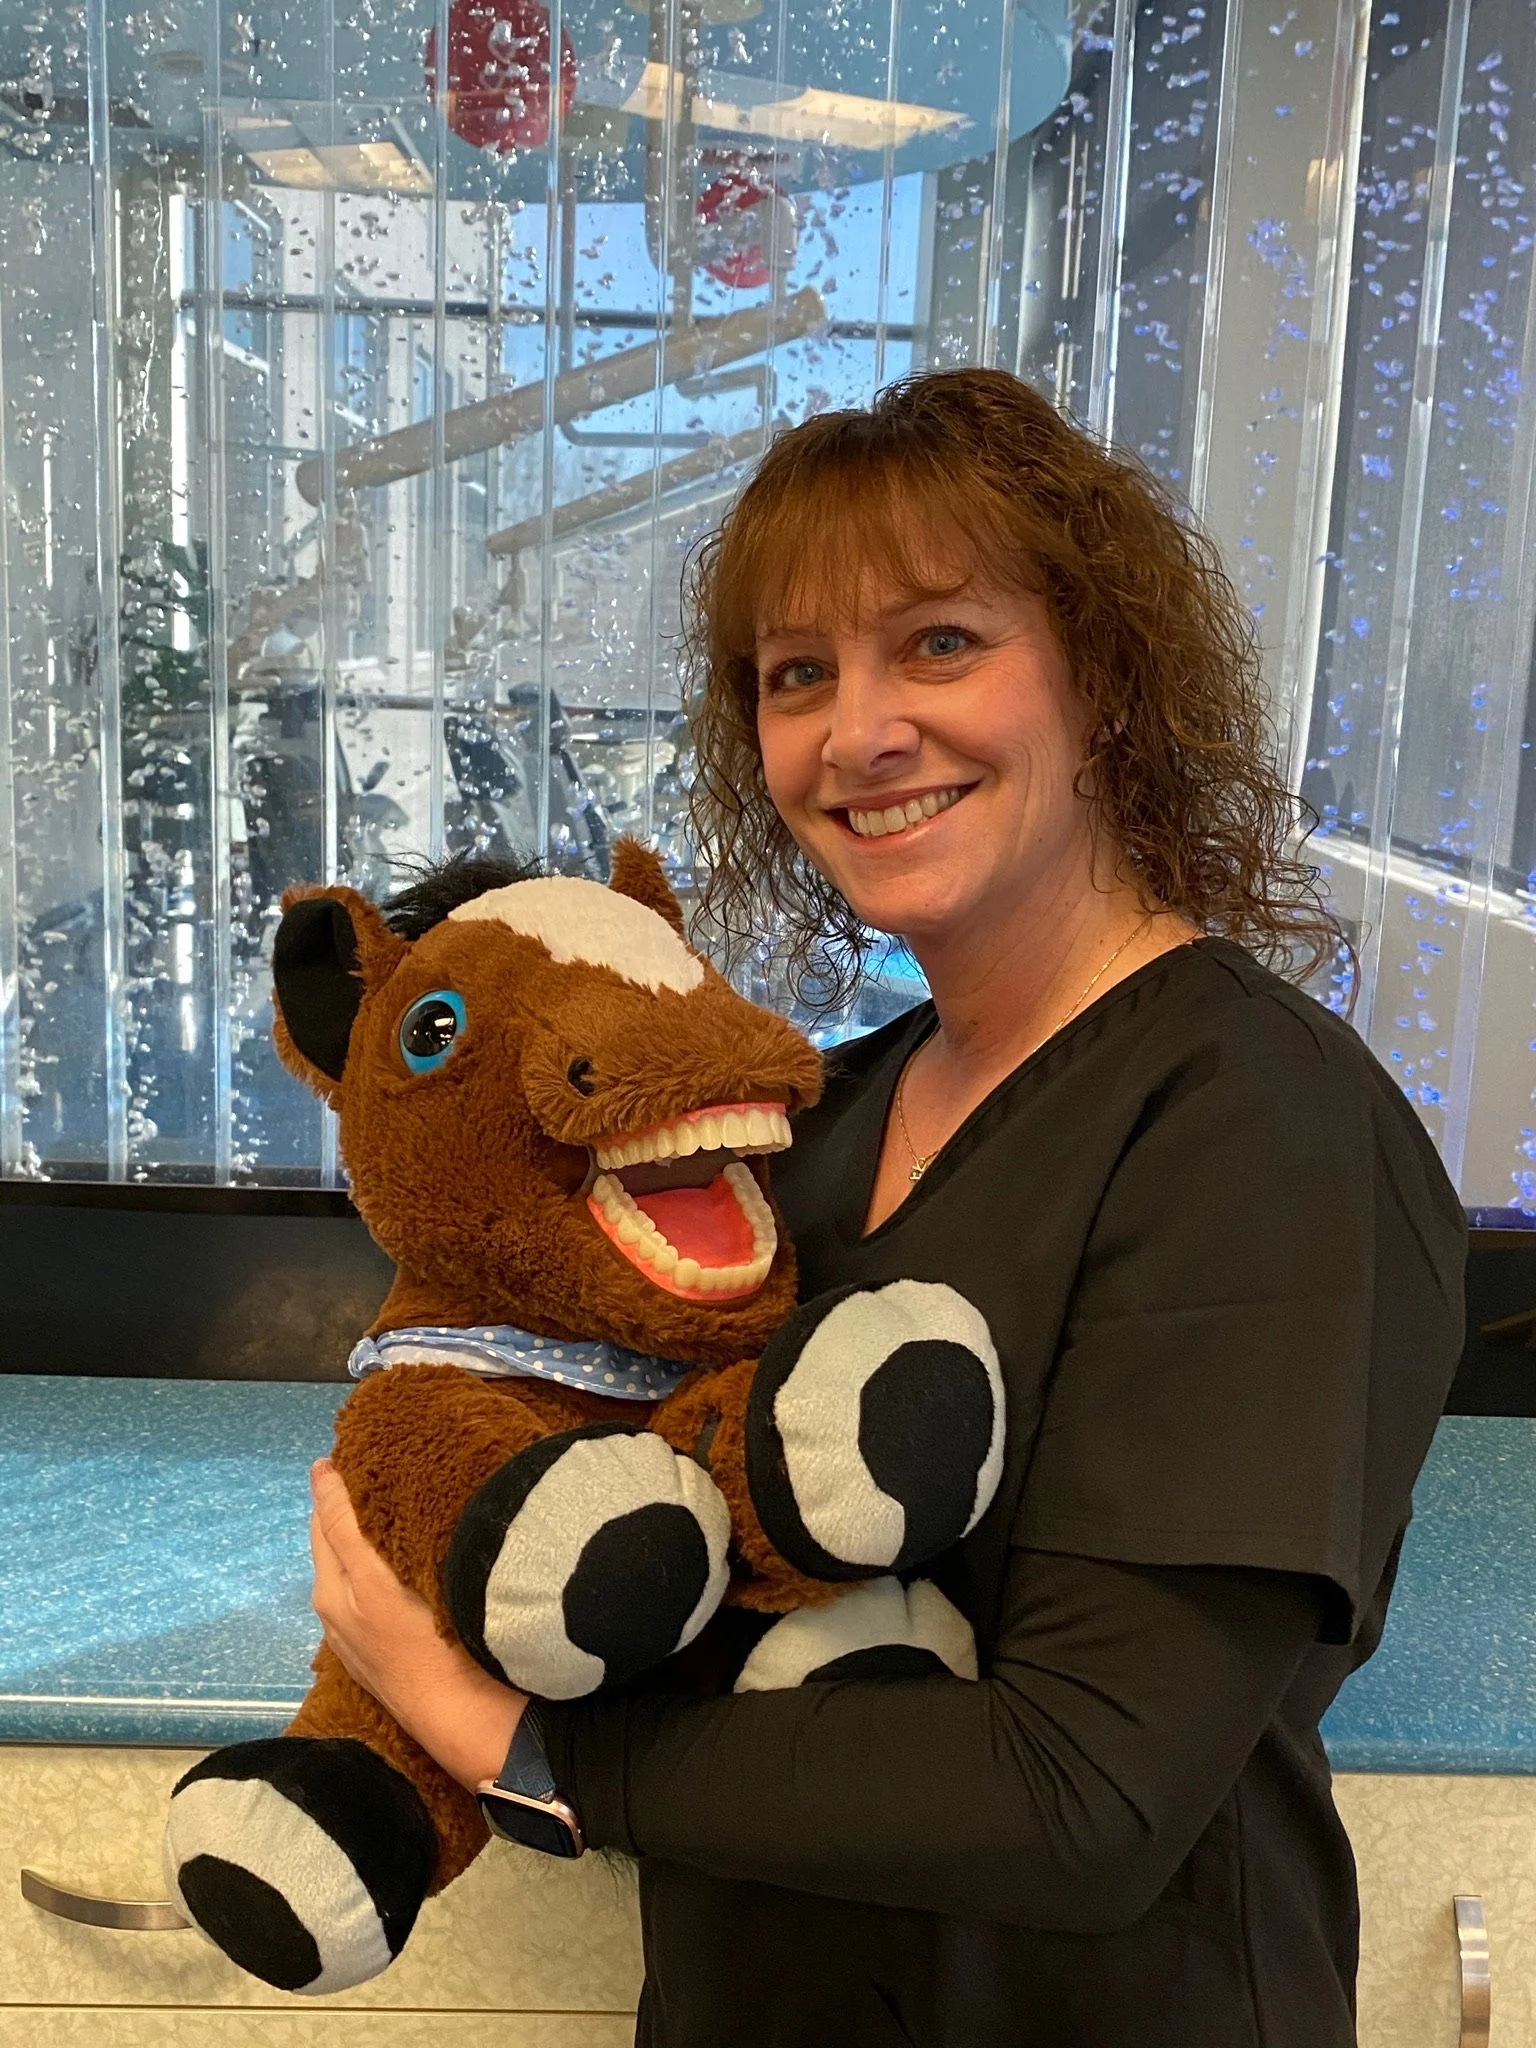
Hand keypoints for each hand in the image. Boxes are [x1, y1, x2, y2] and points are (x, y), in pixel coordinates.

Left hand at [309, 1457, 525, 1791]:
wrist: (459, 1716)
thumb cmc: (432, 1642)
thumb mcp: (383, 1579)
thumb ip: (352, 1529)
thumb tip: (327, 1475)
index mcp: (335, 1586)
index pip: (326, 1517)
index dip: (332, 1481)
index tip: (344, 1449)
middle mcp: (335, 1607)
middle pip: (332, 1540)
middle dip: (341, 1504)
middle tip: (368, 1467)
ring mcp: (354, 1631)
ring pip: (347, 1564)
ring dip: (356, 1531)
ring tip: (385, 1501)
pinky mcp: (374, 1647)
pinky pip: (362, 1588)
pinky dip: (368, 1562)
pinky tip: (395, 1555)